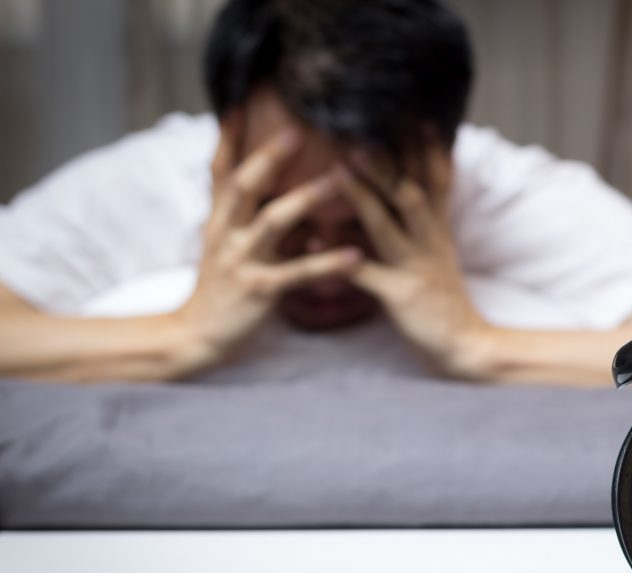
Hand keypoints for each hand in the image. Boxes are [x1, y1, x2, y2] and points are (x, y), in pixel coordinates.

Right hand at [175, 114, 361, 364]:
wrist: (198, 334)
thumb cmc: (223, 286)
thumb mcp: (229, 244)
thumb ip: (256, 218)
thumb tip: (290, 193)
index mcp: (219, 220)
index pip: (220, 170)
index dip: (228, 137)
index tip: (238, 101)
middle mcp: (226, 234)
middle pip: (244, 186)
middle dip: (269, 157)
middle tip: (297, 130)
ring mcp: (241, 261)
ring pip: (274, 222)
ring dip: (307, 198)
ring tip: (340, 179)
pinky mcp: (259, 290)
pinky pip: (298, 274)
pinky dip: (328, 263)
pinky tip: (356, 255)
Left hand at [336, 146, 490, 376]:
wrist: (466, 346)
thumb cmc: (444, 300)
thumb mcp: (441, 253)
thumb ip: (427, 221)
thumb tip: (411, 189)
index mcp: (438, 230)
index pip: (436, 180)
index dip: (426, 147)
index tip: (414, 113)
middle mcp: (429, 241)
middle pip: (410, 191)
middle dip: (387, 159)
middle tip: (361, 127)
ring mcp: (416, 267)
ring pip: (387, 225)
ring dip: (363, 195)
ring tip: (338, 168)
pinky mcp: (401, 295)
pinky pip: (366, 274)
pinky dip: (339, 259)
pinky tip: (315, 244)